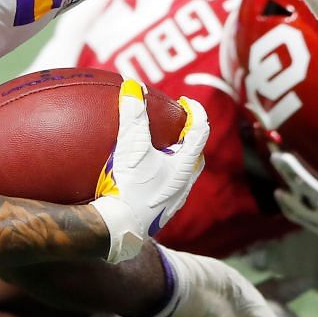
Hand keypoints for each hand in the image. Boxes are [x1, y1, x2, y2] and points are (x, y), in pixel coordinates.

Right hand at [91, 81, 207, 262]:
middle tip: (177, 127)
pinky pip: (164, 194)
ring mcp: (171, 204)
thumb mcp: (130, 147)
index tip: (185, 101)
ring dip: (175, 162)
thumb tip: (133, 85)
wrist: (117, 231)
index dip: (196, 112)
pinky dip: (158, 181)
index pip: (200, 131)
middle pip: (196, 158)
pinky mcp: (157, 217)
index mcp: (183, 167)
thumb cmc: (127, 188)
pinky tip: (139, 179)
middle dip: (190, 140)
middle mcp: (183, 186)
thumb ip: (133, 114)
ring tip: (158, 152)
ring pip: (182, 179)